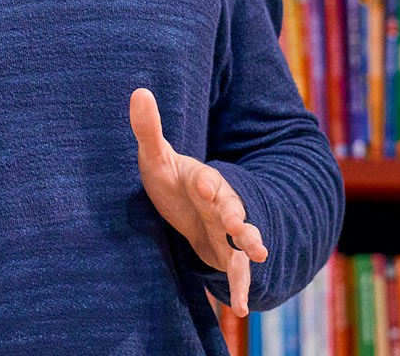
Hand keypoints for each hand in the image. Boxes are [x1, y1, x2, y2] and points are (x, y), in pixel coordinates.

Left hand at [129, 88, 268, 316]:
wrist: (186, 205)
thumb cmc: (170, 178)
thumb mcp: (155, 156)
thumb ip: (148, 129)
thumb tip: (139, 90)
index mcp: (204, 180)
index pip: (208, 179)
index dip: (207, 181)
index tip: (204, 182)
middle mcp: (221, 204)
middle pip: (233, 208)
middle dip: (237, 214)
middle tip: (239, 223)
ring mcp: (227, 230)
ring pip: (244, 237)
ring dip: (251, 243)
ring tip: (260, 253)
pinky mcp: (226, 253)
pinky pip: (237, 271)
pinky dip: (241, 287)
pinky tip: (243, 309)